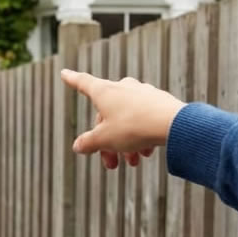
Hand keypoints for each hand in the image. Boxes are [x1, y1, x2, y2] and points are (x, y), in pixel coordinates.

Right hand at [61, 69, 186, 168]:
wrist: (173, 123)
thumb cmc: (135, 127)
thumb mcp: (105, 139)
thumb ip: (89, 142)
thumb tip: (78, 146)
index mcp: (104, 92)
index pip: (83, 83)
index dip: (71, 80)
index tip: (64, 73)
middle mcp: (122, 88)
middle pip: (106, 115)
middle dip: (107, 141)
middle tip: (111, 163)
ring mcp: (142, 93)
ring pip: (126, 120)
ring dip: (126, 143)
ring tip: (133, 162)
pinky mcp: (159, 101)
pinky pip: (144, 119)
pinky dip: (142, 135)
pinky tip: (148, 152)